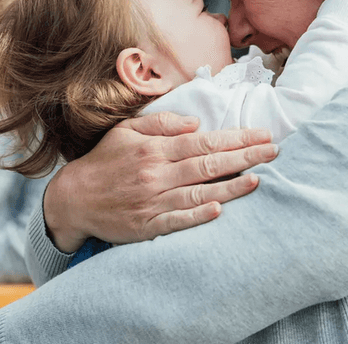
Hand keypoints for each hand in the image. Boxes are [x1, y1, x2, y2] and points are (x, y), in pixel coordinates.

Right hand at [43, 112, 277, 252]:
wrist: (73, 199)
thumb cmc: (104, 161)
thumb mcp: (126, 130)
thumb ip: (161, 123)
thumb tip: (195, 123)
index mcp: (154, 149)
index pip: (204, 142)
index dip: (236, 139)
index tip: (261, 135)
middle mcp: (156, 174)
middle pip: (208, 164)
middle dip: (245, 157)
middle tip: (274, 152)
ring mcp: (153, 201)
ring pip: (199, 193)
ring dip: (231, 187)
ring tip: (258, 179)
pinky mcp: (148, 225)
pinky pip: (178, 220)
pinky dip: (199, 216)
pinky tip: (221, 210)